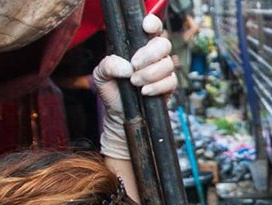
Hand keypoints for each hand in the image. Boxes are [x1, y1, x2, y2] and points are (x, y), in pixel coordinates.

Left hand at [93, 14, 177, 158]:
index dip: (153, 24)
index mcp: (139, 45)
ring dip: (149, 74)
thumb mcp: (101, 75)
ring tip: (134, 83)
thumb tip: (126, 67)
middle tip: (134, 66)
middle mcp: (154, 55)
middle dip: (149, 55)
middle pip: (164, 44)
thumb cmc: (112, 90)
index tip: (146, 28)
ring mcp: (163, 70)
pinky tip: (144, 92)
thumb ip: (108, 65)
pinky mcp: (169, 86)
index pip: (153, 27)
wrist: (118, 114)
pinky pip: (171, 82)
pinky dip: (157, 87)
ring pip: (168, 64)